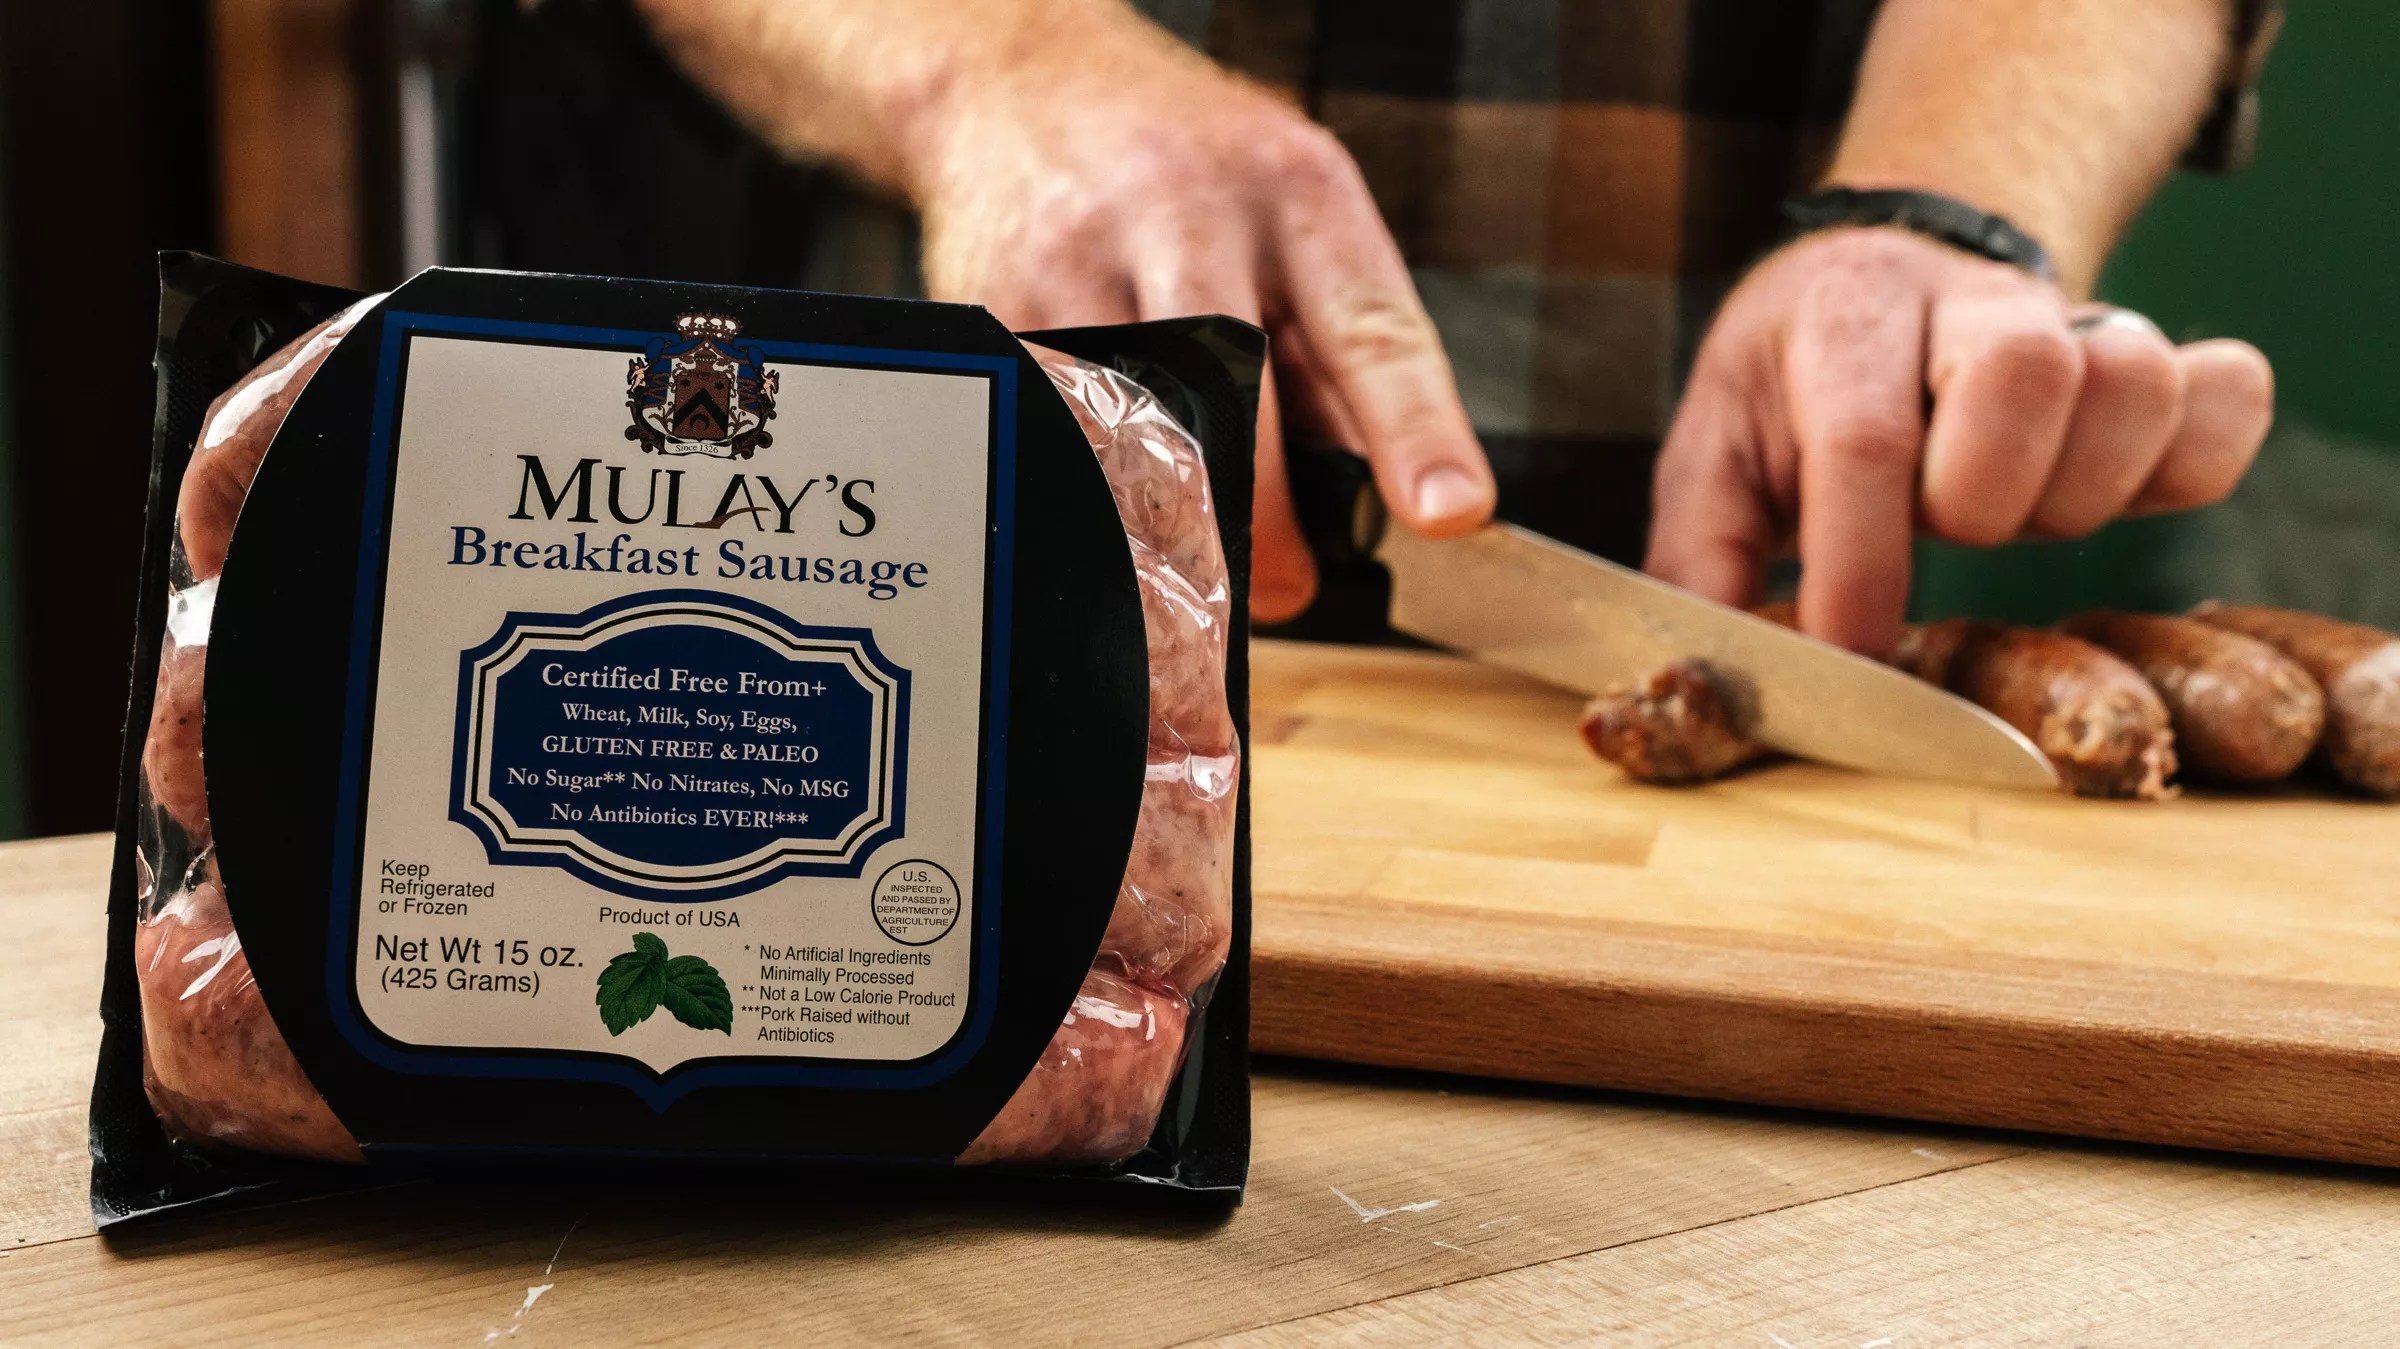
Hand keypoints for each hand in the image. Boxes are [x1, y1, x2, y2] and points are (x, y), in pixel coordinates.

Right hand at [905, 17, 1493, 618]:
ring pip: (1134, 435)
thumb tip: (1367, 498)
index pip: (1368, 328)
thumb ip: (1338, 354)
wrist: (1025, 83)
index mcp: (1294, 193)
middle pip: (1234, 398)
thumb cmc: (1189, 168)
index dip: (1413, 429)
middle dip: (1265, 522)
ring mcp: (1080, 255)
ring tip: (1194, 558)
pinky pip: (1056, 430)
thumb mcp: (1298, 220)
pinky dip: (1093, 482)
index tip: (1446, 512)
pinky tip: (1112, 480)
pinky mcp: (998, 303)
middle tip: (1289, 587)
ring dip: (1172, 523)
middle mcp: (1187, 212)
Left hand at [1644, 226, 2273, 657]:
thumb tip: (1702, 680)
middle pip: (2026, 370)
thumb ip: (1698, 567)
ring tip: (2020, 512)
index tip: (1852, 656)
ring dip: (2087, 486)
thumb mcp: (1712, 459)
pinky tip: (2116, 492)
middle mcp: (1968, 302)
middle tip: (1951, 530)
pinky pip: (2227, 399)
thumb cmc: (1788, 392)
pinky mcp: (2154, 356)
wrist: (1876, 276)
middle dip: (1987, 493)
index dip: (1862, 563)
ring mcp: (2076, 318)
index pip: (1865, 437)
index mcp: (1843, 320)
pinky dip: (2192, 465)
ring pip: (2136, 379)